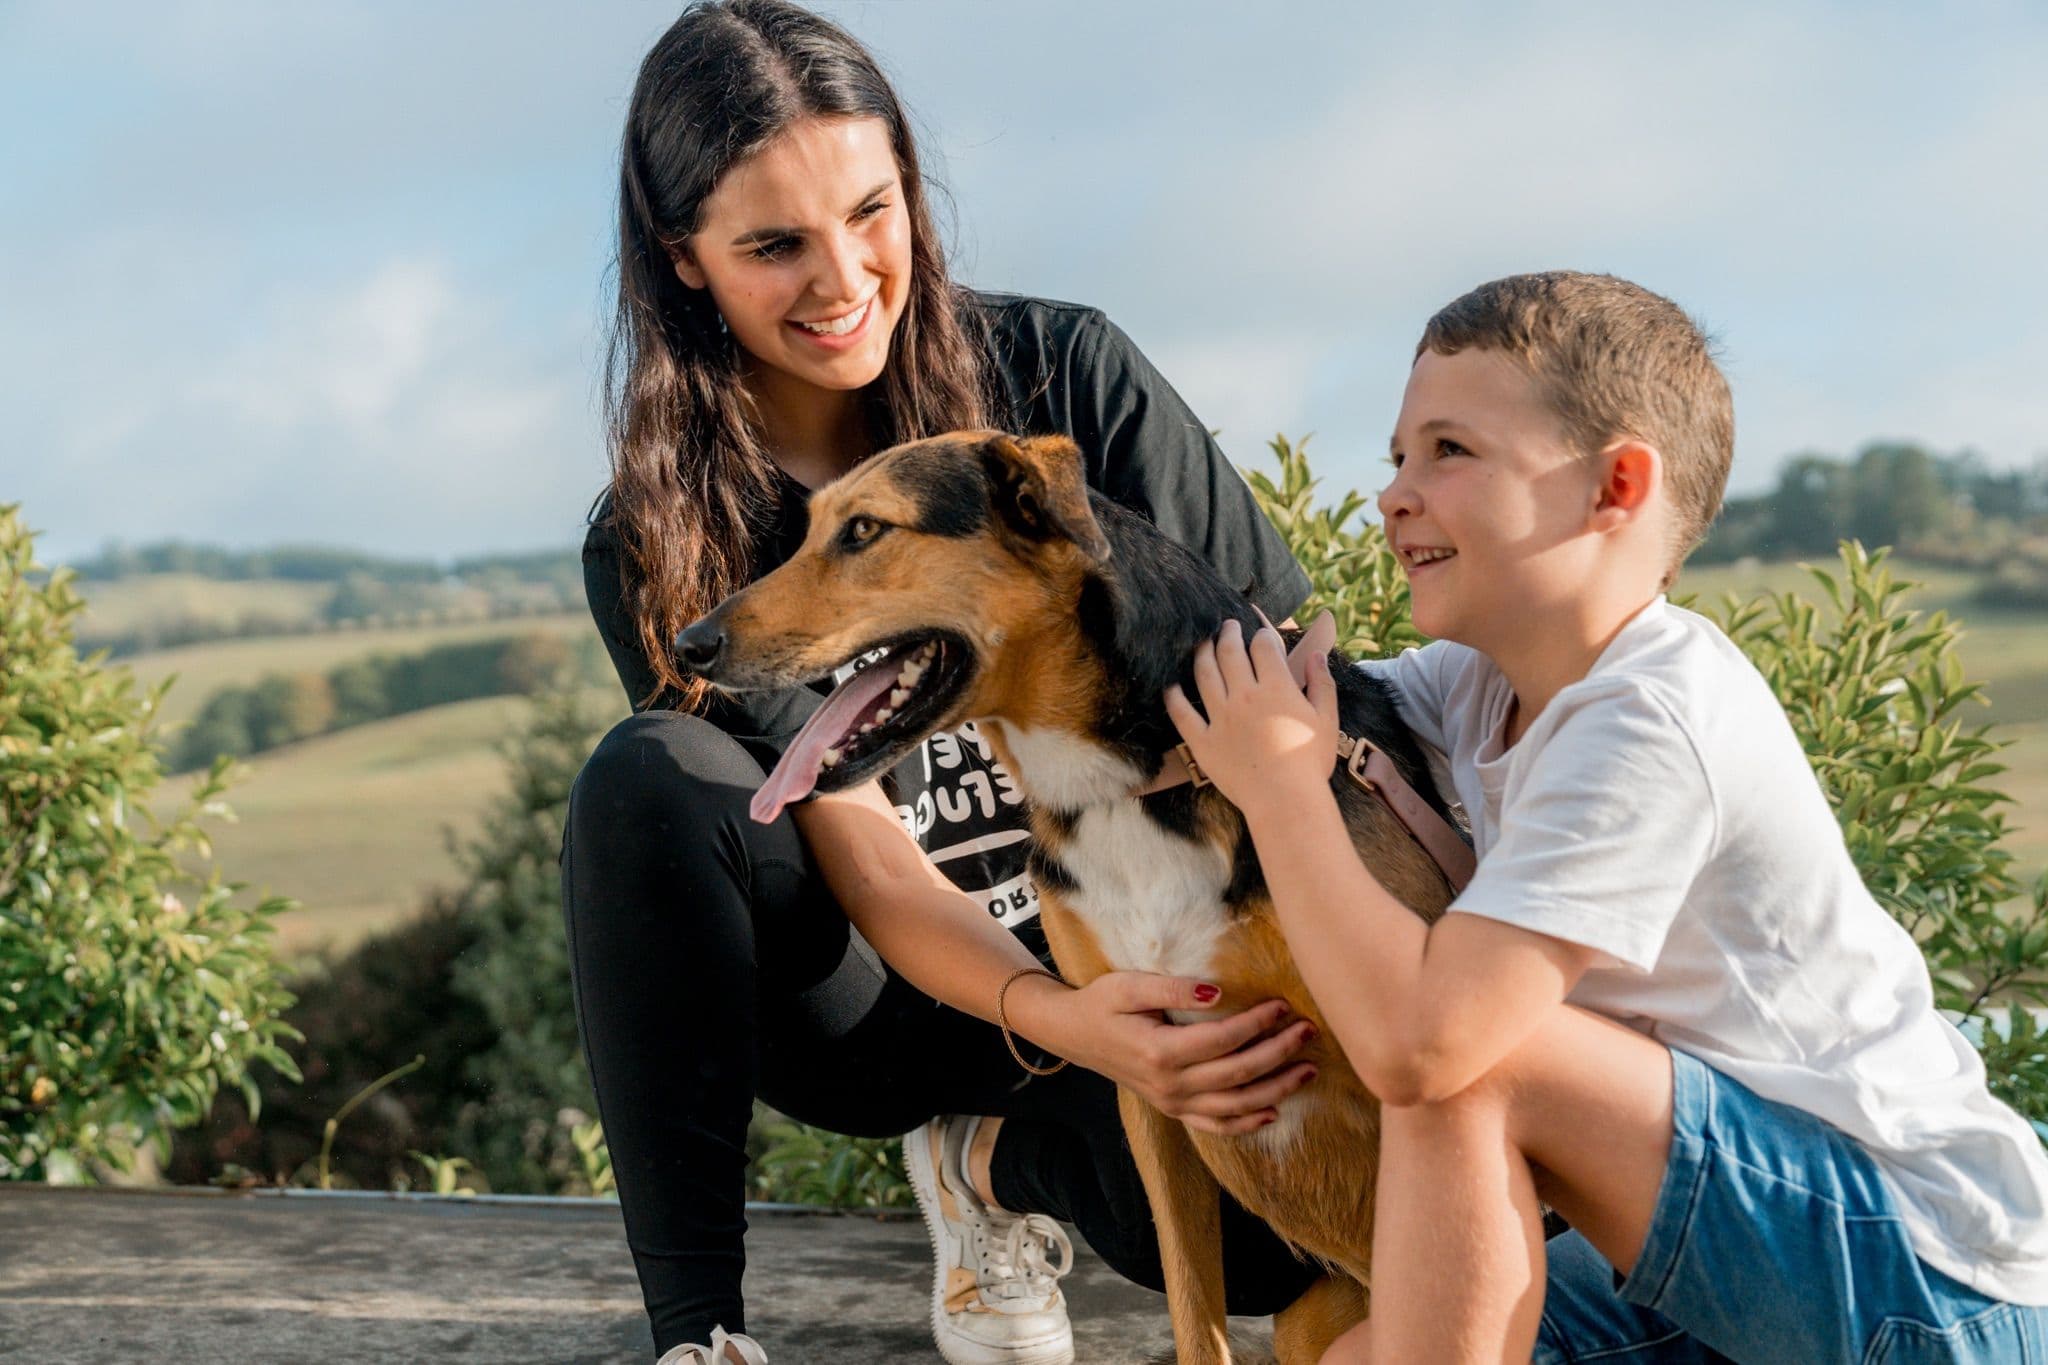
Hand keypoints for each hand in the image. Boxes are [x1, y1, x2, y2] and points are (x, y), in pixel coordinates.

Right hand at [1015, 971, 1317, 1135]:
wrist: (1073, 1033)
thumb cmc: (1102, 1002)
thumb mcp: (1130, 986)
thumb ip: (1174, 990)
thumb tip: (1217, 992)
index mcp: (1160, 1052)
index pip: (1223, 1039)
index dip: (1258, 1024)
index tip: (1284, 1005)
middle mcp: (1170, 1085)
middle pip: (1238, 1074)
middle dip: (1279, 1053)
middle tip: (1309, 1031)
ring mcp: (1172, 1102)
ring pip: (1235, 1105)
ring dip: (1276, 1090)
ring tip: (1308, 1070)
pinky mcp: (1173, 1109)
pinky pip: (1216, 1125)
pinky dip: (1247, 1123)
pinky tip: (1273, 1112)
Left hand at [1165, 615, 1339, 819]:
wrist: (1285, 800)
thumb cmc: (1310, 762)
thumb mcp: (1327, 720)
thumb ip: (1322, 684)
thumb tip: (1318, 655)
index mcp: (1277, 687)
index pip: (1263, 645)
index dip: (1261, 632)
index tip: (1258, 629)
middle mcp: (1244, 696)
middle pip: (1229, 651)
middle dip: (1228, 632)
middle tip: (1227, 625)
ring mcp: (1220, 717)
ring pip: (1204, 674)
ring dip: (1202, 653)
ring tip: (1202, 643)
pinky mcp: (1203, 740)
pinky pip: (1182, 713)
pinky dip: (1174, 697)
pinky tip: (1171, 686)